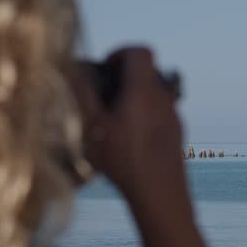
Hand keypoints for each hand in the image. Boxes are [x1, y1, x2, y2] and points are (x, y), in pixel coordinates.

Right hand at [70, 47, 188, 208]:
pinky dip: (144, 116)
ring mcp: (174, 116)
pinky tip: (129, 141)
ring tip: (113, 122)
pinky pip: (159, 113)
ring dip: (133, 99)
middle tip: (103, 98)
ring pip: (153, 94)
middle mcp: (164, 98)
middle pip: (146, 72)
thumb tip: (69, 66)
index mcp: (144, 90)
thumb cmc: (123, 161)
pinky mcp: (177, 133)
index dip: (119, 54)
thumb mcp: (92, 127)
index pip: (140, 51)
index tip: (103, 72)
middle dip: (123, 78)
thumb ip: (80, 92)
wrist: (160, 195)